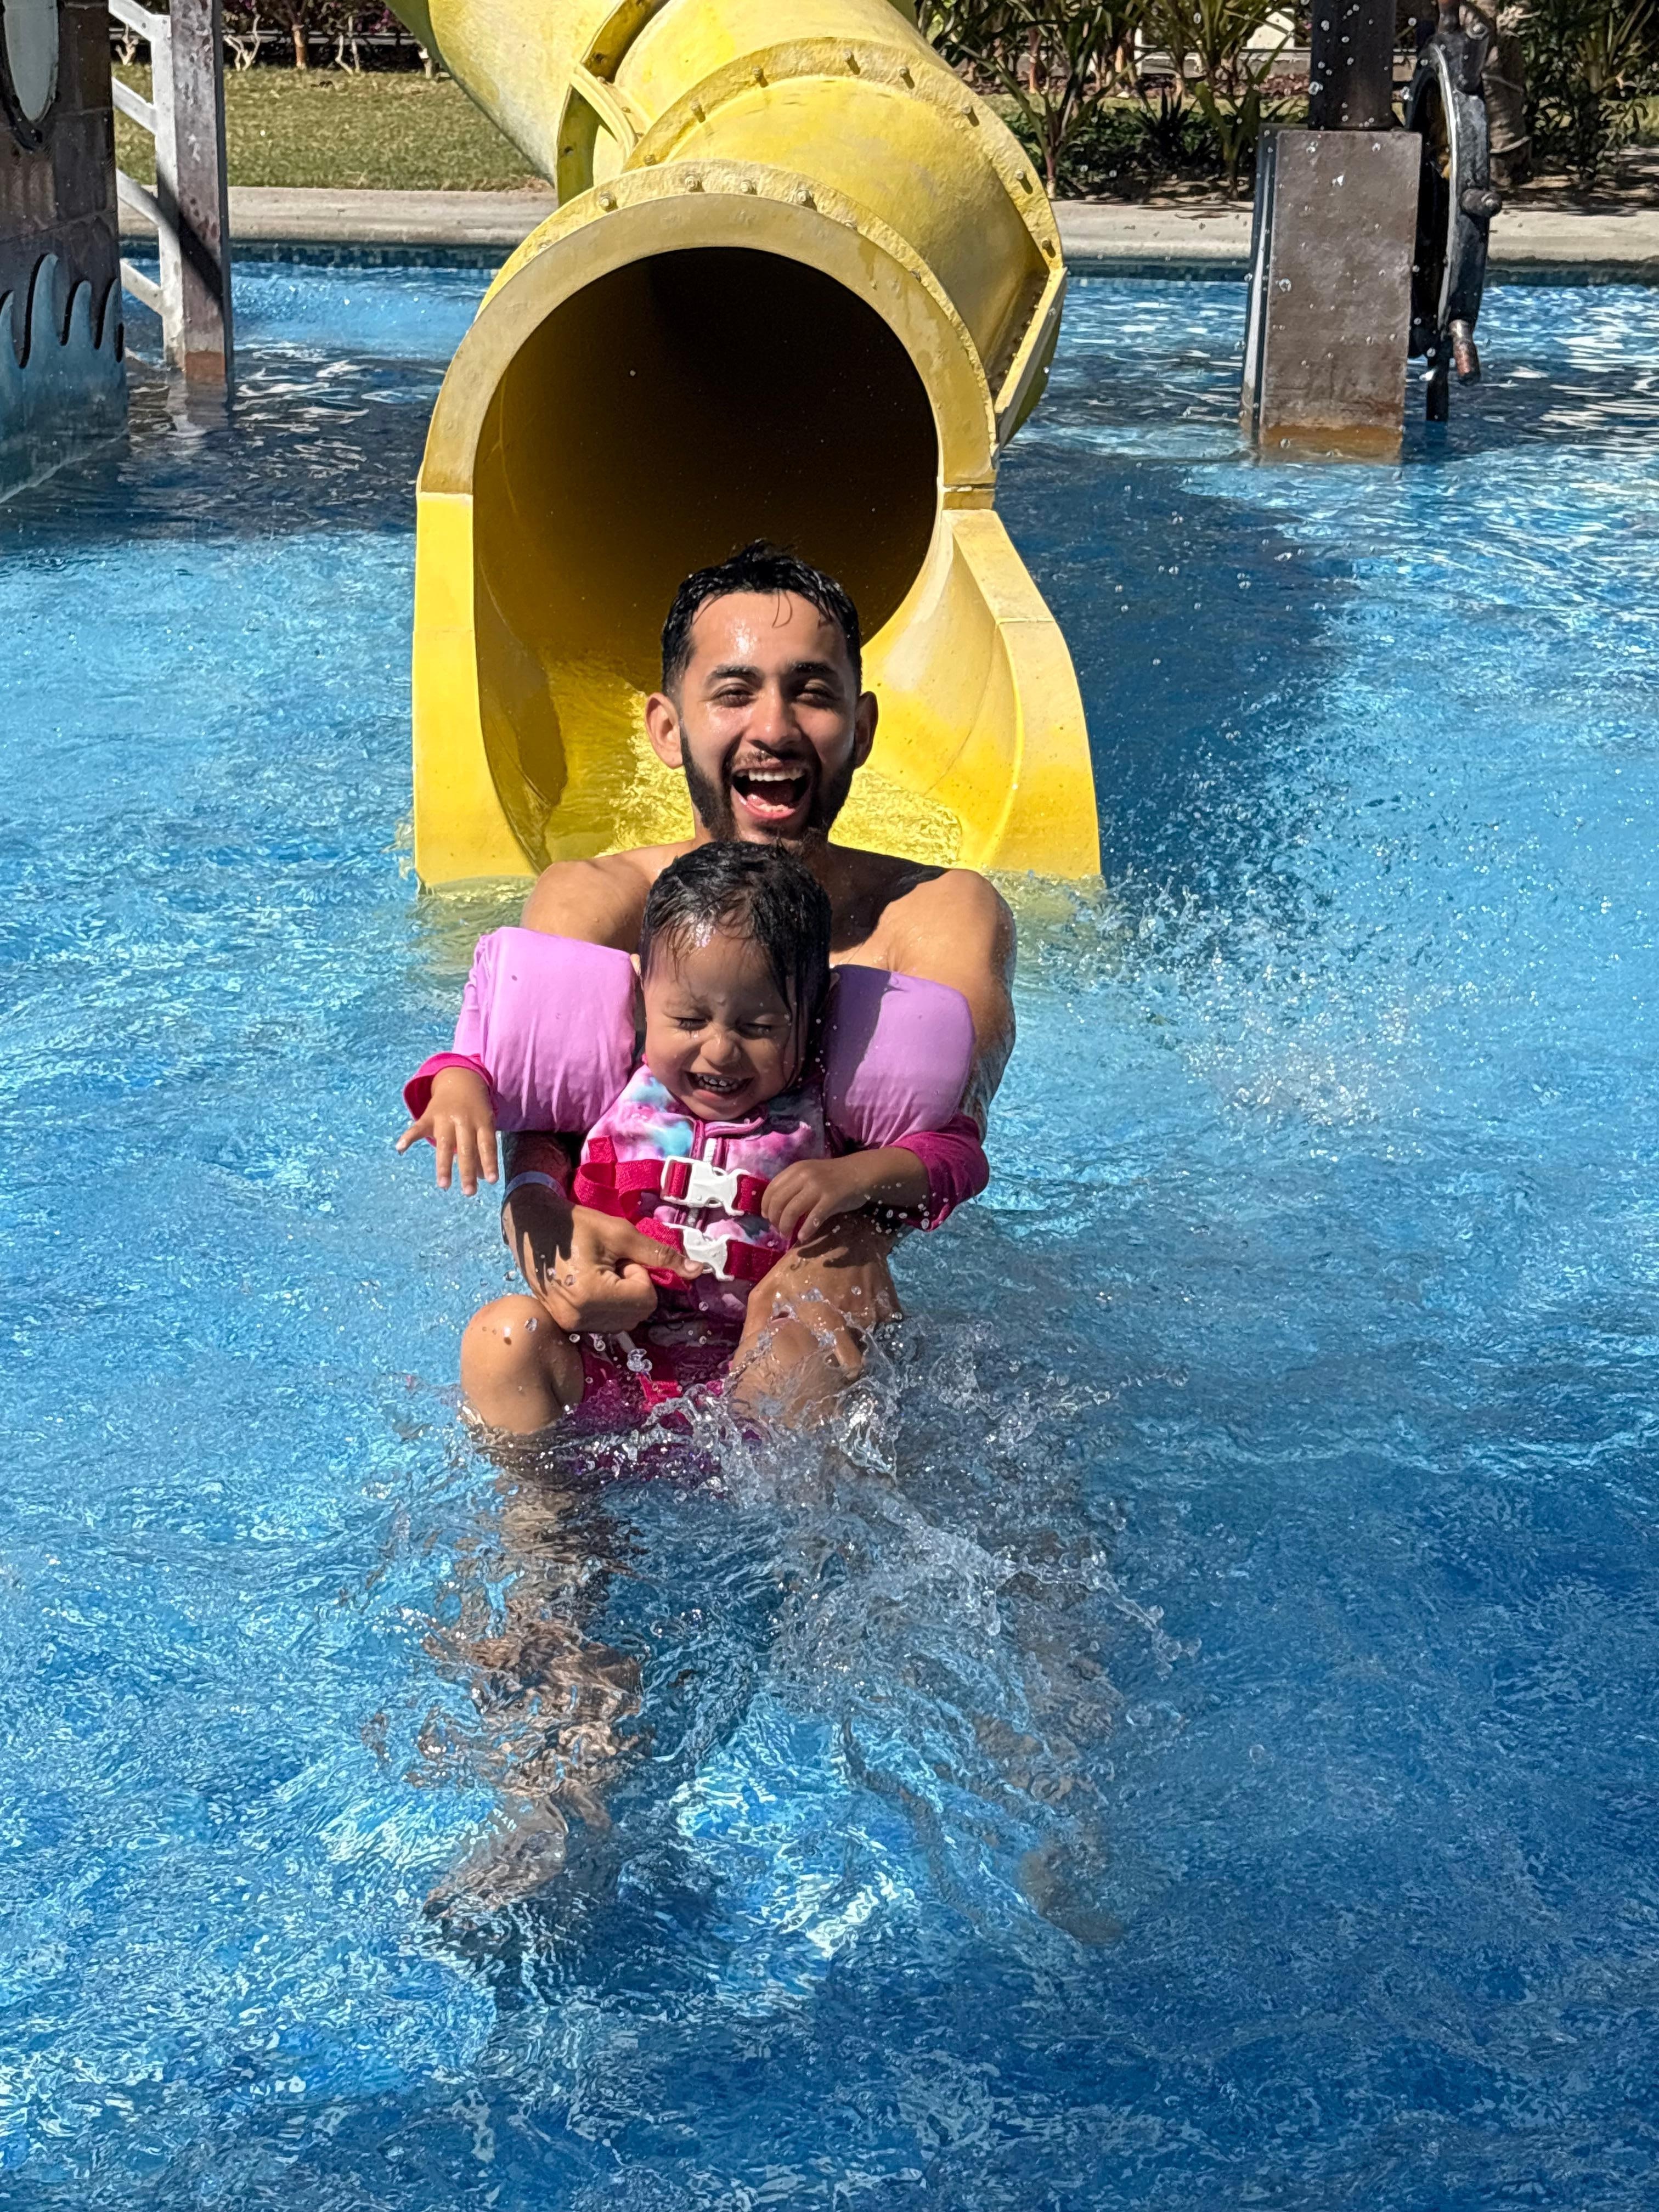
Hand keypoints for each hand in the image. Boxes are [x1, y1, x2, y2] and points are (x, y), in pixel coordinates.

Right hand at [397, 1066, 497, 1194]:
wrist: (460, 1079)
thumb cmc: (476, 1109)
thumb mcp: (485, 1123)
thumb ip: (483, 1149)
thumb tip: (484, 1177)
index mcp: (481, 1121)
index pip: (486, 1144)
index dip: (490, 1162)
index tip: (491, 1181)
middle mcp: (464, 1120)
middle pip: (466, 1148)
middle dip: (467, 1171)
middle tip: (469, 1192)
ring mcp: (445, 1118)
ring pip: (444, 1143)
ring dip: (444, 1165)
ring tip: (444, 1185)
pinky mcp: (429, 1115)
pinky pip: (417, 1127)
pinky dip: (408, 1137)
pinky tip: (399, 1148)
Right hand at [506, 1187, 706, 1335]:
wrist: (533, 1225)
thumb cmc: (575, 1224)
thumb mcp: (621, 1233)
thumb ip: (659, 1254)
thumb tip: (698, 1270)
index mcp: (592, 1295)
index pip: (646, 1299)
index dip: (640, 1274)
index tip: (620, 1258)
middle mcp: (580, 1317)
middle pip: (637, 1314)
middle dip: (632, 1287)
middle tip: (610, 1264)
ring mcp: (571, 1324)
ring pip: (624, 1320)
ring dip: (621, 1297)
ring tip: (598, 1272)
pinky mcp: (566, 1323)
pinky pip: (606, 1322)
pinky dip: (608, 1304)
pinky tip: (590, 1283)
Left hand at [761, 1148, 929, 1244]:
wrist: (860, 1172)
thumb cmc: (833, 1177)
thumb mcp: (809, 1174)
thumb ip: (793, 1186)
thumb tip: (774, 1207)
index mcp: (796, 1169)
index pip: (771, 1189)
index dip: (766, 1206)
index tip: (767, 1217)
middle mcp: (804, 1176)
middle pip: (778, 1202)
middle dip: (775, 1219)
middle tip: (778, 1230)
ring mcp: (818, 1187)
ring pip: (792, 1211)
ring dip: (786, 1226)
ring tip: (787, 1235)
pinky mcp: (831, 1199)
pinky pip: (813, 1218)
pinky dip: (805, 1230)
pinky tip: (803, 1238)